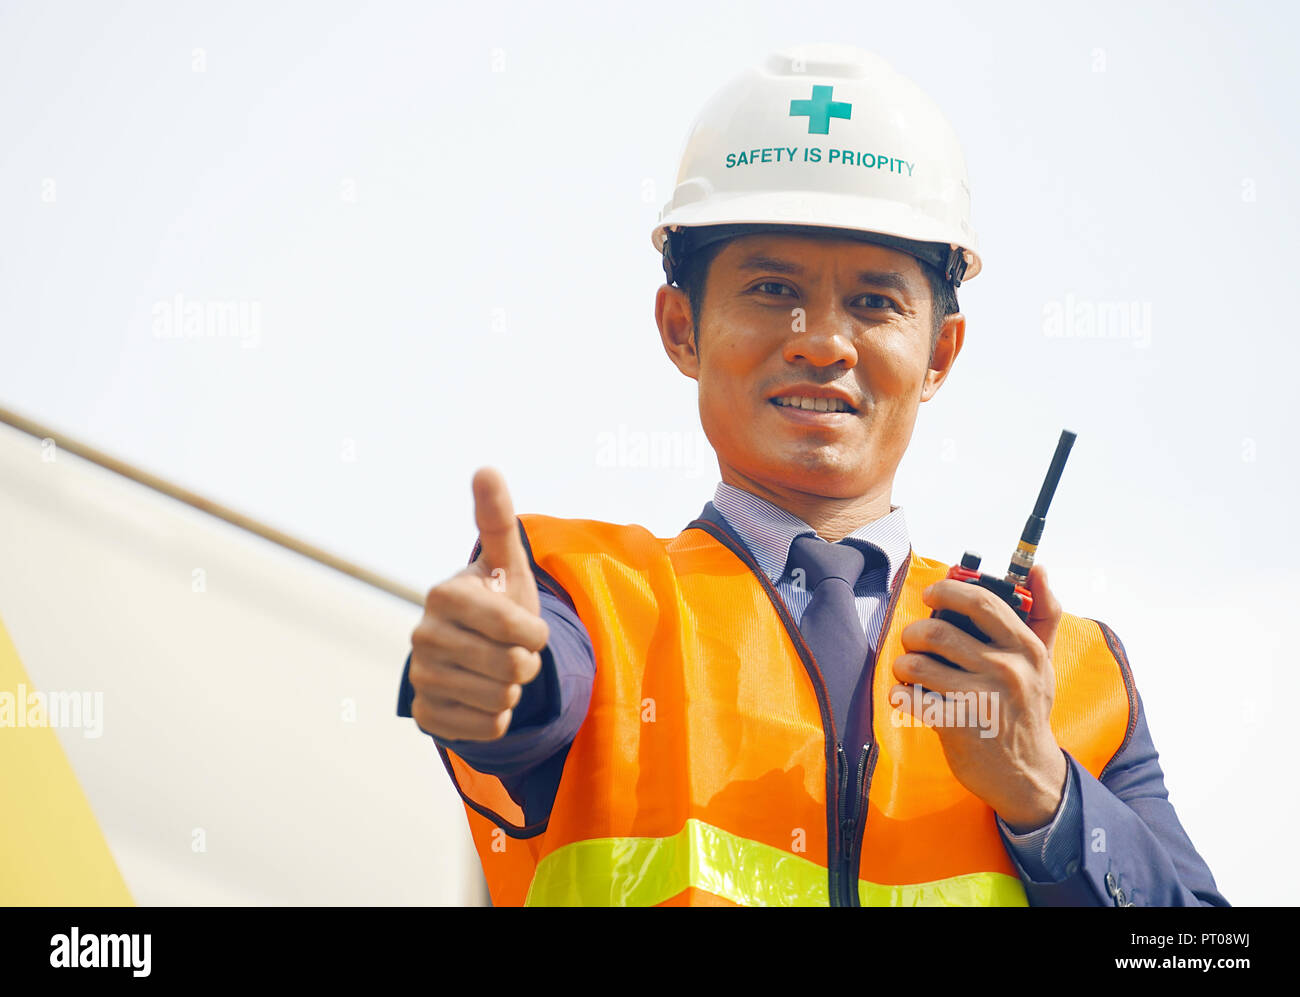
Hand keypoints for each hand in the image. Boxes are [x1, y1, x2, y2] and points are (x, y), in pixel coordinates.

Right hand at [408, 467, 549, 740]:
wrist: (474, 653)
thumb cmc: (497, 602)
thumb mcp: (505, 563)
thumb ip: (497, 519)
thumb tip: (485, 469)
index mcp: (444, 595)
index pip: (515, 628)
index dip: (536, 634)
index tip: (528, 627)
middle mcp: (422, 635)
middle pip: (512, 668)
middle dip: (526, 664)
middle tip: (512, 651)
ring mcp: (420, 677)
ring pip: (501, 700)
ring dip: (513, 690)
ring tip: (497, 670)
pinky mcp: (426, 714)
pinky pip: (487, 729)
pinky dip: (498, 717)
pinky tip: (483, 696)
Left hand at [890, 564, 1067, 831]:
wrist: (1029, 773)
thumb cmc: (1028, 708)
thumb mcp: (1043, 661)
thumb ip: (1043, 613)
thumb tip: (1039, 568)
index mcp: (1025, 648)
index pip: (981, 603)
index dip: (947, 592)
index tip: (929, 596)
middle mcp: (1007, 670)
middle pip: (938, 633)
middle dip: (913, 634)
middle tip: (913, 643)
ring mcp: (982, 699)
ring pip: (918, 664)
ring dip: (904, 665)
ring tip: (910, 671)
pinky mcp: (959, 726)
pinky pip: (911, 698)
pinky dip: (900, 694)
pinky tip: (906, 696)